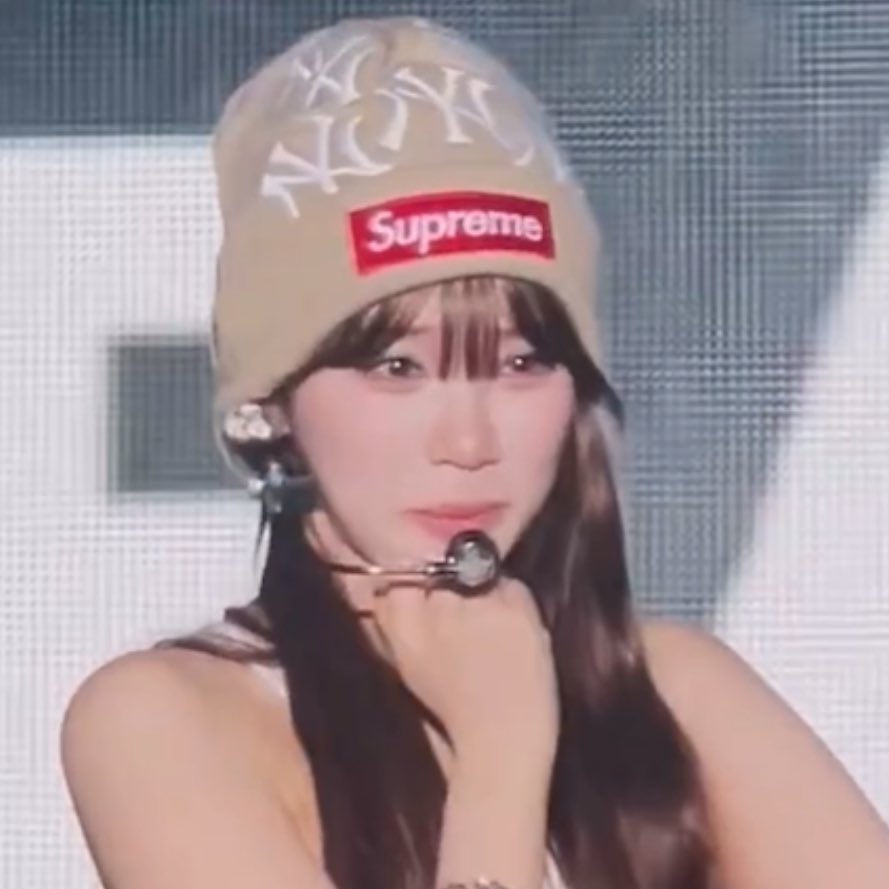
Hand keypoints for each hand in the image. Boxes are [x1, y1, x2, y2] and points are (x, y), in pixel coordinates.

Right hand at [369, 576, 558, 768]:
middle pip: (441, 573)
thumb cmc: (453, 713)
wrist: (501, 745)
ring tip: (492, 635)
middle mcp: (439, 607)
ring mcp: (480, 604)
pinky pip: (513, 586)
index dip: (415, 585)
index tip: (427, 603)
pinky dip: (515, 605)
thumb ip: (400, 622)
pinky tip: (513, 638)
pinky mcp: (516, 607)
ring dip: (484, 594)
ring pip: (478, 574)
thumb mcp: (408, 666)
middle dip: (452, 590)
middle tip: (467, 626)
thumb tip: (396, 586)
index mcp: (405, 626)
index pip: (401, 577)